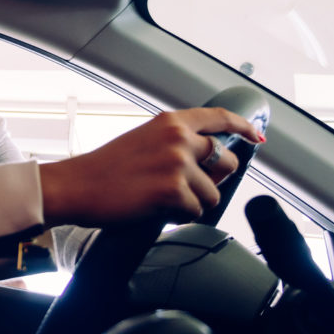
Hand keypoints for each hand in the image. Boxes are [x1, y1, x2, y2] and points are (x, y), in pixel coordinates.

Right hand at [39, 107, 263, 227]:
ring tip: (161, 199)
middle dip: (214, 179)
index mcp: (170, 122)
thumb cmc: (105, 168)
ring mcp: (177, 163)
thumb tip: (209, 159)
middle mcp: (178, 138)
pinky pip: (195, 211)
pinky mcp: (173, 190)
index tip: (256, 136)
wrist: (77, 186)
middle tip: (187, 187)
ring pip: (212, 193)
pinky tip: (156, 209)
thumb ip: (176, 142)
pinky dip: (178, 216)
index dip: (243, 127)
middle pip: (225, 161)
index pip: (219, 118)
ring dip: (192, 202)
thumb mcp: (143, 140)